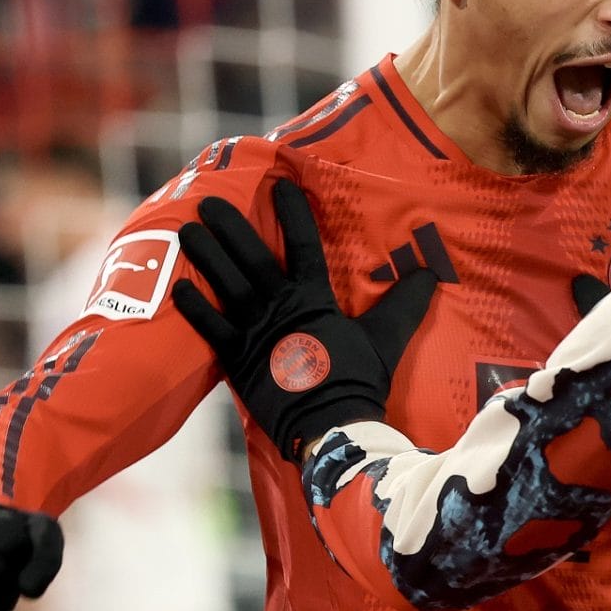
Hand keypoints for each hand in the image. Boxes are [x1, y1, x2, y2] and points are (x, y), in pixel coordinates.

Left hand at [173, 180, 436, 458]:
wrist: (332, 426)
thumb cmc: (359, 381)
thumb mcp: (388, 338)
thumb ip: (406, 304)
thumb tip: (432, 273)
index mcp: (315, 298)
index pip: (302, 244)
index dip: (291, 213)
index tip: (279, 184)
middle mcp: (280, 306)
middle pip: (251, 257)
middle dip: (230, 226)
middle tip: (208, 199)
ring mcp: (255, 331)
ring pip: (225, 284)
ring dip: (205, 255)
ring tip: (187, 229)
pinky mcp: (237, 359)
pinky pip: (211, 328)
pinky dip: (195, 308)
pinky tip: (179, 287)